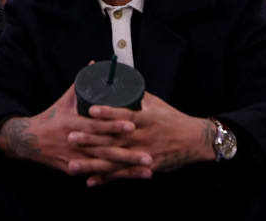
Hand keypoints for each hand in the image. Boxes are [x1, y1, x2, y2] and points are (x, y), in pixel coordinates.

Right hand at [0, 84, 148, 175]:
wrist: (30, 140)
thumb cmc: (52, 116)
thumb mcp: (65, 99)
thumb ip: (83, 83)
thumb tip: (95, 63)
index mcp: (73, 123)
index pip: (96, 125)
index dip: (114, 125)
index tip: (132, 125)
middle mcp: (75, 142)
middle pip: (105, 149)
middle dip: (128, 153)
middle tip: (149, 154)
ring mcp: (75, 159)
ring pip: (105, 166)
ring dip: (127, 169)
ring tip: (148, 169)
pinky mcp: (75, 170)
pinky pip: (98, 175)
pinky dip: (115, 178)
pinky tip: (132, 177)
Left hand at [70, 92, 215, 185]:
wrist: (194, 140)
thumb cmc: (173, 119)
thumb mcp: (156, 104)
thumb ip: (136, 97)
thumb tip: (118, 85)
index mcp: (145, 119)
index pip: (124, 114)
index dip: (107, 112)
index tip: (90, 109)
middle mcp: (142, 137)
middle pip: (113, 139)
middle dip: (90, 139)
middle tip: (70, 136)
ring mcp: (142, 154)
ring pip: (113, 160)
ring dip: (91, 162)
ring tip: (72, 163)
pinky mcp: (144, 168)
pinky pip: (122, 175)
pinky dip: (106, 179)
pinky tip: (90, 181)